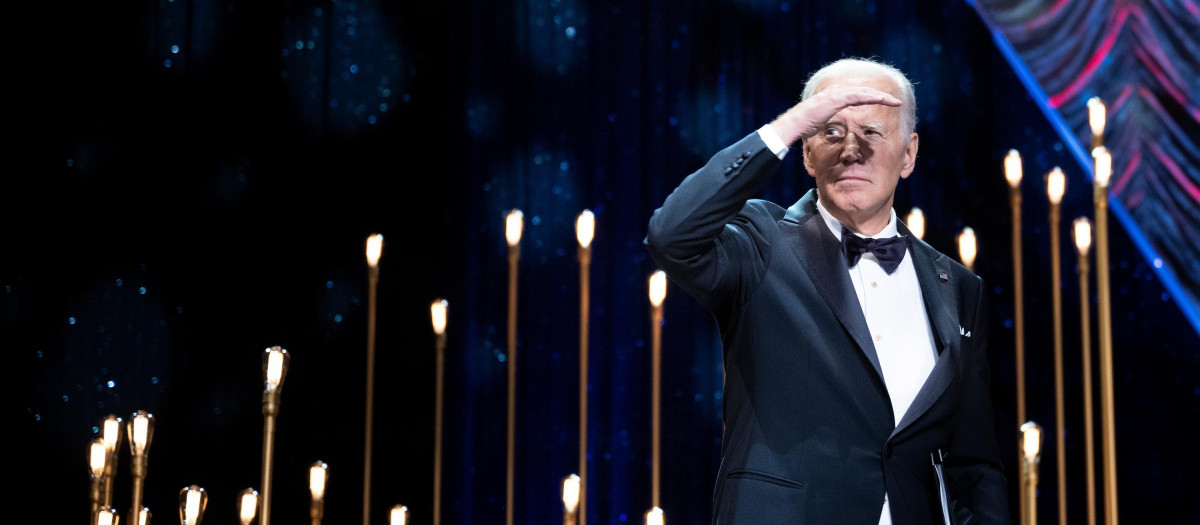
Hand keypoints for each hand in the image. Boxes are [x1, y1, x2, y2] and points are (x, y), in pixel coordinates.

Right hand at [768, 85, 901, 145]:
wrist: (794, 124)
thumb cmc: (804, 126)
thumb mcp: (821, 122)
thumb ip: (830, 122)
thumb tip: (833, 129)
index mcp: (834, 97)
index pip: (858, 96)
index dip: (872, 98)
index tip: (885, 103)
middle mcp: (837, 92)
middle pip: (864, 91)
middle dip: (881, 96)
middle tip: (896, 101)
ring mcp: (837, 93)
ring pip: (864, 92)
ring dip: (881, 97)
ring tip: (895, 102)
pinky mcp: (837, 98)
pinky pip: (859, 96)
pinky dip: (872, 97)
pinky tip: (883, 100)